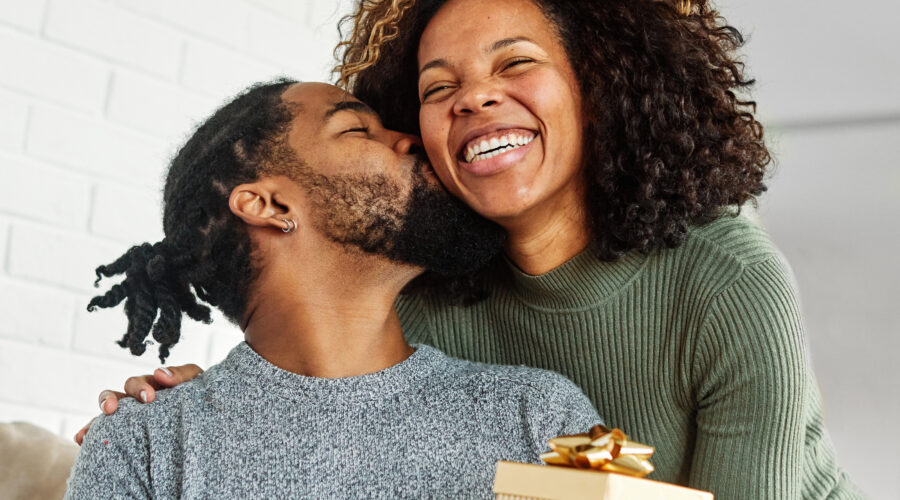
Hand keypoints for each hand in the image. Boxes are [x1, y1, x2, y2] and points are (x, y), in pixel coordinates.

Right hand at [73, 364, 203, 444]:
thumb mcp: (197, 383)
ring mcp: (132, 414)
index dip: (141, 388)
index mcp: (157, 385)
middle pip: (122, 393)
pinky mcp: (125, 432)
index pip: (143, 382)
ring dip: (100, 412)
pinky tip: (82, 440)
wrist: (206, 428)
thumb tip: (159, 373)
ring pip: (110, 406)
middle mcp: (140, 397)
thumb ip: (182, 374)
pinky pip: (105, 430)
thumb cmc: (201, 401)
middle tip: (115, 409)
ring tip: (93, 425)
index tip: (149, 398)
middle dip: (115, 398)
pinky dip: (91, 432)